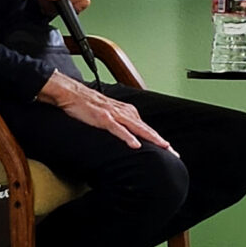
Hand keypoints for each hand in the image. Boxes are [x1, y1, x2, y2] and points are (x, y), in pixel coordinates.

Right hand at [39, 72, 175, 152]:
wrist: (71, 93)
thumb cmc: (87, 104)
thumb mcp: (108, 113)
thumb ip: (119, 122)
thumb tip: (129, 135)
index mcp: (126, 112)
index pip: (146, 128)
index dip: (159, 139)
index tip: (171, 151)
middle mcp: (124, 112)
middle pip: (147, 129)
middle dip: (161, 141)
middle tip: (174, 153)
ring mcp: (114, 115)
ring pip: (138, 128)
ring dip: (151, 138)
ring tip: (164, 147)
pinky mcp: (103, 118)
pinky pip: (118, 129)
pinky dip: (128, 137)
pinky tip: (135, 144)